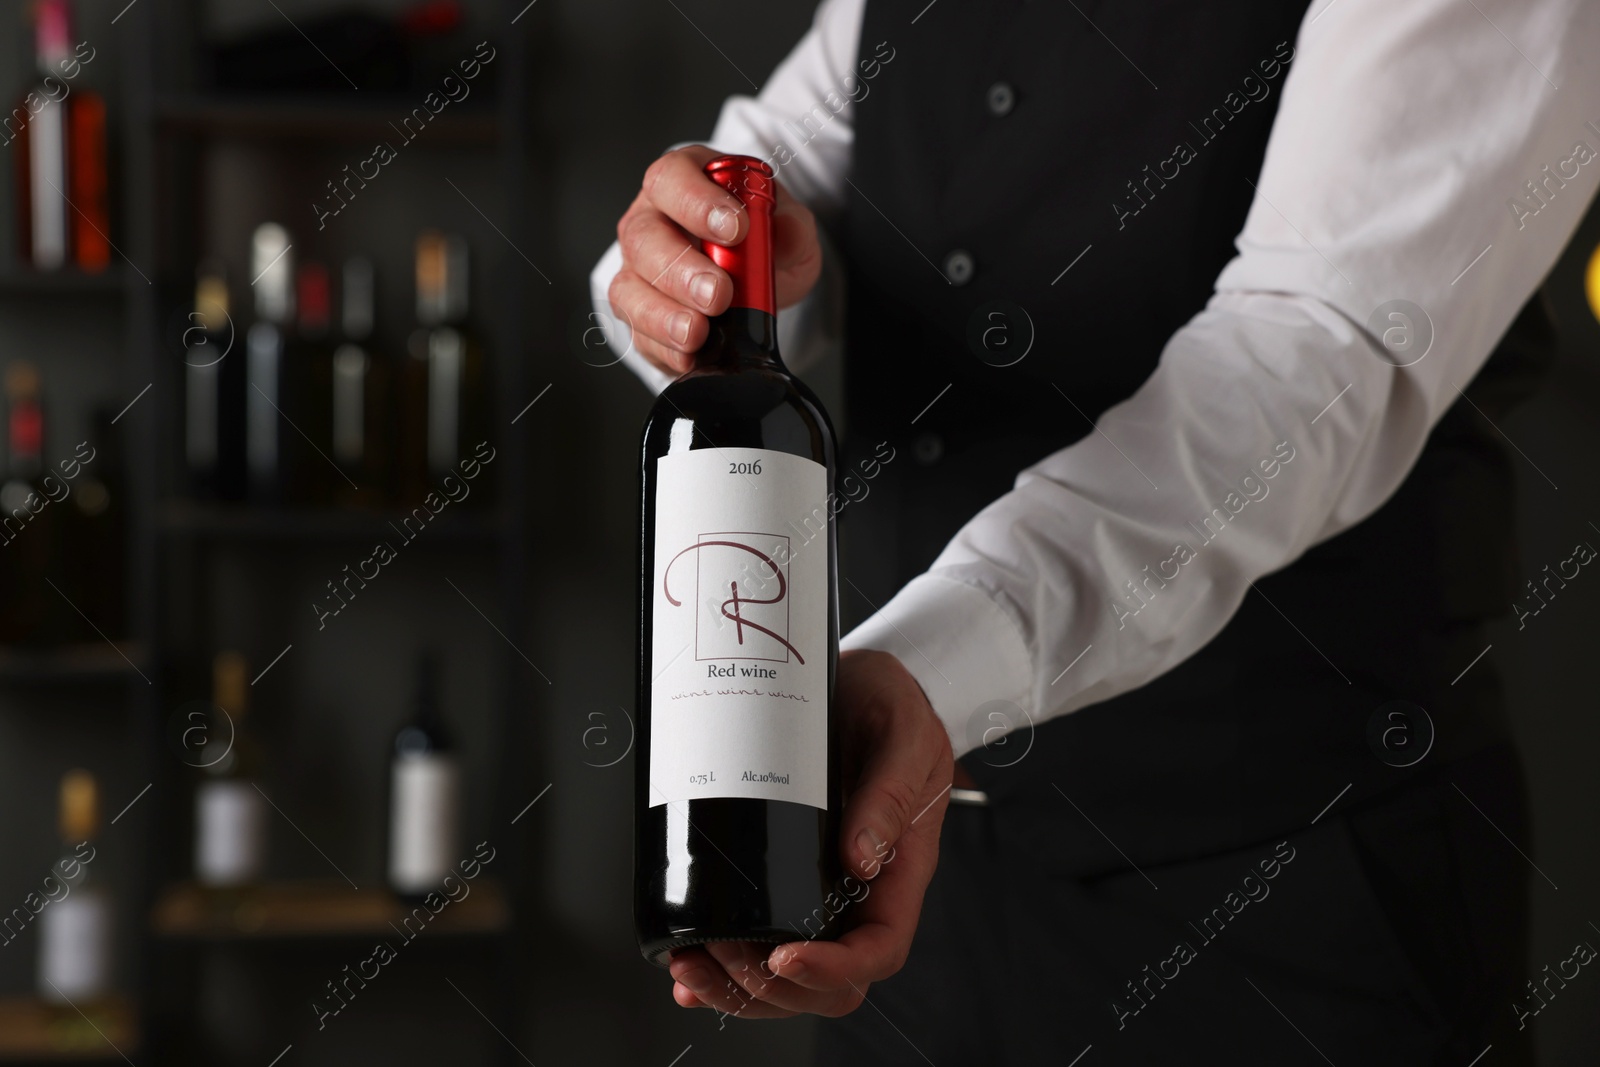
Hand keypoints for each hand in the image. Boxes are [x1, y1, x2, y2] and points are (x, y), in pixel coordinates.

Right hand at [608, 144, 822, 378]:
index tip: (734, 229)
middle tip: (719, 293)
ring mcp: (637, 271)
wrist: (756, 281)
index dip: (696, 202)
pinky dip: (664, 348)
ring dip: (663, 314)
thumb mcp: (788, 226)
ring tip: (698, 332)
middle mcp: (650, 222)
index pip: (671, 179)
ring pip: (630, 290)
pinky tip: (690, 355)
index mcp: (682, 183)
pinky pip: (638, 333)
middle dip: (681, 270)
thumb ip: (792, 227)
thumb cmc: (759, 240)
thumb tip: (788, 233)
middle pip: (644, 239)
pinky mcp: (639, 316)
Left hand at [666, 649, 954, 1018]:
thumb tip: (861, 858)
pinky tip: (685, 967)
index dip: (834, 970)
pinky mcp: (780, 871)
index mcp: (900, 869)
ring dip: (735, 986)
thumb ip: (891, 792)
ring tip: (690, 965)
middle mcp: (860, 891)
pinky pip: (756, 939)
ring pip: (785, 974)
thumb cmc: (896, 706)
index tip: (787, 957)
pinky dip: (718, 967)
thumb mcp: (905, 734)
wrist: (861, 681)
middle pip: (827, 982)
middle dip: (771, 986)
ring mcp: (819, 888)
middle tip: (723, 954)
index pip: (878, 948)